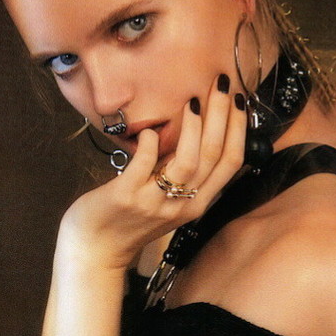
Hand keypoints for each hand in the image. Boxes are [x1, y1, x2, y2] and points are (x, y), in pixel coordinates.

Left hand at [58, 74, 245, 271]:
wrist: (97, 249)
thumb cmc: (130, 219)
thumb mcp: (168, 199)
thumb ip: (184, 173)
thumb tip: (197, 133)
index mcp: (198, 203)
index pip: (230, 163)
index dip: (238, 129)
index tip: (238, 100)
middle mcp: (183, 204)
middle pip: (214, 156)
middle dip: (222, 117)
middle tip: (222, 85)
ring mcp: (155, 202)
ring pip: (188, 163)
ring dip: (193, 128)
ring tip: (193, 101)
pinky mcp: (126, 196)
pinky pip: (143, 165)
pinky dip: (150, 144)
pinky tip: (150, 131)